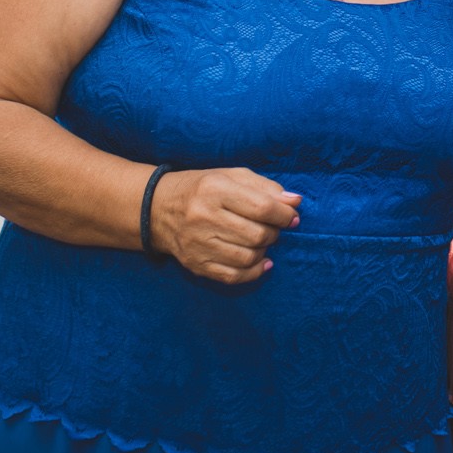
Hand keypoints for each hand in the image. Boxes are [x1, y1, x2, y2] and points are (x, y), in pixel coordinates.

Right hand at [147, 167, 300, 283]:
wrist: (157, 208)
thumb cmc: (204, 188)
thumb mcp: (232, 176)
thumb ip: (266, 188)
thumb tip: (295, 202)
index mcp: (215, 189)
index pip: (262, 207)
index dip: (284, 215)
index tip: (292, 217)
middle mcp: (203, 217)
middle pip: (257, 234)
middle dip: (275, 233)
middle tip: (274, 228)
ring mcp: (197, 244)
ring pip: (248, 257)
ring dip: (265, 251)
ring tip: (263, 241)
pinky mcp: (195, 264)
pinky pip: (233, 276)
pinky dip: (254, 272)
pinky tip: (262, 262)